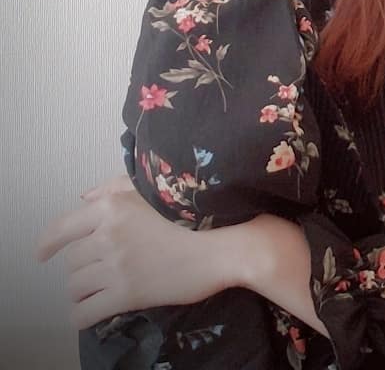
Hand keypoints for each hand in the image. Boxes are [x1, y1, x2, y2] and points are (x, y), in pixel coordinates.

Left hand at [36, 175, 232, 329]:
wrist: (221, 246)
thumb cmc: (192, 215)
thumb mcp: (152, 192)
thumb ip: (116, 189)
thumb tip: (84, 198)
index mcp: (113, 207)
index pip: (63, 228)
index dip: (47, 244)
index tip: (43, 254)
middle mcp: (108, 235)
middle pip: (72, 261)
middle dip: (84, 265)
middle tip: (104, 267)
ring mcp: (115, 266)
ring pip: (75, 287)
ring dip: (84, 290)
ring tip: (101, 289)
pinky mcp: (125, 295)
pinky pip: (83, 313)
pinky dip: (83, 315)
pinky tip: (93, 312)